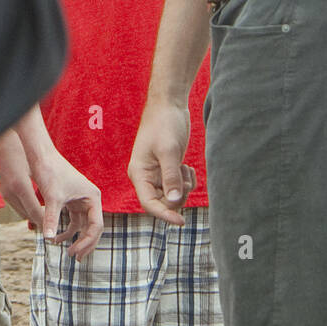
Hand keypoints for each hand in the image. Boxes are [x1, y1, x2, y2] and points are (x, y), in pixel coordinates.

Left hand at [0, 130, 102, 259]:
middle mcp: (90, 199)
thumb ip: (51, 219)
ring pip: (83, 225)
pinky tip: (56, 239)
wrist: (42, 156)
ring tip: (68, 253)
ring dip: (76, 239)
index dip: (87, 242)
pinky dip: (67, 230)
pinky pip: (73, 220)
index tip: (74, 253)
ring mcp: (81, 200)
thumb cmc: (51, 172)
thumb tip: (47, 239)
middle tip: (75, 259)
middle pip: (93, 227)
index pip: (96, 226)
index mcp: (93, 197)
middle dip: (85, 243)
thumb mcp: (52, 198)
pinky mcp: (72, 200)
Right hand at [128, 103, 194, 226]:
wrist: (169, 103)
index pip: (149, 203)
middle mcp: (145, 176)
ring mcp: (156, 172)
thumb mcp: (169, 150)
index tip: (181, 222)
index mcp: (139, 173)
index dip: (164, 214)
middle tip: (187, 178)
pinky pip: (176, 185)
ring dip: (182, 188)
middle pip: (161, 202)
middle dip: (177, 196)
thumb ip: (171, 176)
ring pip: (170, 195)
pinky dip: (185, 181)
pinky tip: (188, 167)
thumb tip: (173, 200)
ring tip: (187, 169)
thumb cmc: (165, 123)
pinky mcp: (167, 168)